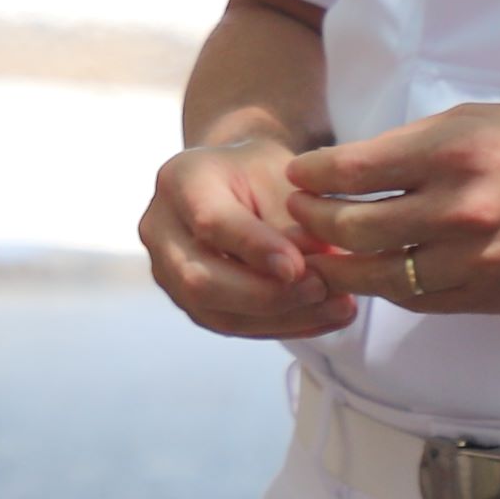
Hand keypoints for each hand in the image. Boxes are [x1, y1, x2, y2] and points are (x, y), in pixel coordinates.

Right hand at [141, 135, 353, 339]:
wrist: (237, 181)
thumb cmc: (260, 172)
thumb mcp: (282, 175)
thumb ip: (295, 219)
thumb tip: (319, 270)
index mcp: (179, 180)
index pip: (210, 222)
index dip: (255, 249)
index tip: (298, 266)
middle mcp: (160, 230)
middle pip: (201, 279)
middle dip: (267, 294)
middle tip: (323, 288)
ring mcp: (168, 273)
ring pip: (217, 314)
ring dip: (282, 318)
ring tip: (338, 307)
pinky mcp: (191, 303)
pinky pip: (233, 326)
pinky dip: (283, 326)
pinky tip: (325, 315)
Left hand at [281, 103, 499, 316]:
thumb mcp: (478, 118)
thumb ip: (416, 147)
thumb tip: (358, 169)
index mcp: (453, 153)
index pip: (355, 171)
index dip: (313, 175)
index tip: (298, 175)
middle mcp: (460, 210)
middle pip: (356, 230)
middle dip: (314, 223)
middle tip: (300, 215)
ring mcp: (476, 261)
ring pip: (383, 277)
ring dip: (342, 267)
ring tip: (321, 256)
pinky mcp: (492, 295)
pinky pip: (422, 300)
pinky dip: (391, 288)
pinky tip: (375, 274)